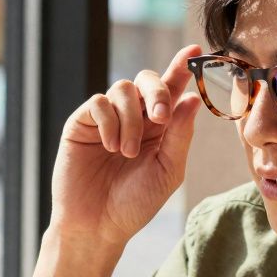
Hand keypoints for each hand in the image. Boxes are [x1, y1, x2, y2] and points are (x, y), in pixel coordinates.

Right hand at [50, 44, 204, 249]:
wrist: (97, 225)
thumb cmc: (134, 203)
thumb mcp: (167, 171)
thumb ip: (180, 135)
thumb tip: (192, 98)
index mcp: (159, 127)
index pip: (172, 89)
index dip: (182, 67)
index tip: (195, 51)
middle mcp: (133, 117)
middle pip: (147, 79)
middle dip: (158, 91)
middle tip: (160, 117)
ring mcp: (106, 119)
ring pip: (123, 89)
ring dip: (131, 119)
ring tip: (127, 153)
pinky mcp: (81, 123)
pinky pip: (98, 103)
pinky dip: (109, 122)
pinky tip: (111, 147)